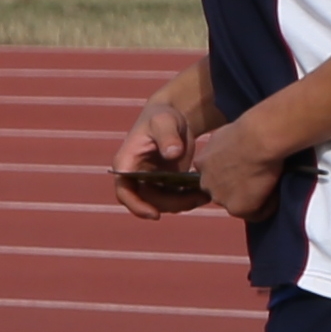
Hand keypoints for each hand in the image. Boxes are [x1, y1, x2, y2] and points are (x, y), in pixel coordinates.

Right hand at [111, 69, 213, 215]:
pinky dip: (187, 199)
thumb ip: (167, 135)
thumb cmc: (163, 117)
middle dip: (171, 205)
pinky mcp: (164, 184)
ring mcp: (149, 182)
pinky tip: (204, 193)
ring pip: (162, 204)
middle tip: (197, 199)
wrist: (171, 118)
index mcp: (126, 163)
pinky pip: (173, 198)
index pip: (125, 192)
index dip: (137, 206)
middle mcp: (134, 177)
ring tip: (205, 195)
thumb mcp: (164, 121)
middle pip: (147, 201)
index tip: (155, 215)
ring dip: (182, 204)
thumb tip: (172, 154)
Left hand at [188, 110, 294, 221]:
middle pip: (221, 192)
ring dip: (253, 198)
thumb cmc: (249, 129)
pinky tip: (277, 194)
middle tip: (259, 178)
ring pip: (237, 203)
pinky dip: (268, 207)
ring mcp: (220, 197)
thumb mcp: (225, 134)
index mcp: (202, 163)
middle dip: (237, 188)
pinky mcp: (237, 208)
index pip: (212, 176)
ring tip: (271, 185)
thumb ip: (222, 146)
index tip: (245, 169)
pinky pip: (256, 214)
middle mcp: (205, 183)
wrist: (258, 138)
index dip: (230, 174)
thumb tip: (232, 148)